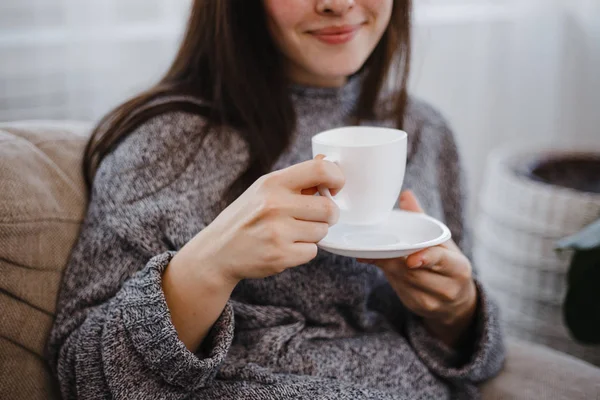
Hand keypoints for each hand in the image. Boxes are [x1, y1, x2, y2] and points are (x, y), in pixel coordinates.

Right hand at [176, 155, 343, 284]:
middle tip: (316, 217)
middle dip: (329, 215)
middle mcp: (275, 205)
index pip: (320, 169)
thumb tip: (329, 163)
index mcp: (273, 182)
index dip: (337, 177)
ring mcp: (277, 232)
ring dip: (314, 234)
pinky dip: (304, 251)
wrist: (218, 251)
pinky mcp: (280, 256)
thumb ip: (296, 180)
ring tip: (292, 232)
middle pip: (329, 208)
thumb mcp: (264, 190)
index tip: (336, 187)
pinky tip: (285, 247)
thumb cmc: (247, 217)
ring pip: (322, 231)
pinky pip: (312, 252)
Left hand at [358, 191, 477, 346]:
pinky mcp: (417, 306)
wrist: (457, 301)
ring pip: (402, 280)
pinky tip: (378, 263)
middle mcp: (448, 286)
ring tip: (373, 252)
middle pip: (414, 272)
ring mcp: (432, 300)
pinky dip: (386, 274)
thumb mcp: (442, 242)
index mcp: (458, 267)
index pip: (442, 261)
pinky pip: (398, 288)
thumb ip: (422, 219)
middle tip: (375, 246)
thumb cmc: (447, 264)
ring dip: (387, 265)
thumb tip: (405, 195)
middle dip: (394, 258)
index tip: (411, 259)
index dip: (426, 258)